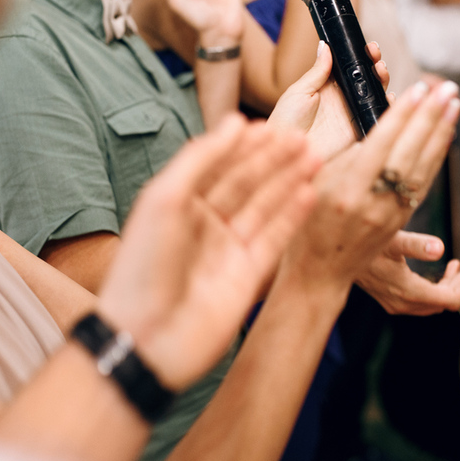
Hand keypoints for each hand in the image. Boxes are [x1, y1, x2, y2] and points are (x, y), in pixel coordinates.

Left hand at [97, 116, 320, 390]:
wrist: (146, 337)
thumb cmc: (144, 267)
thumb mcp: (165, 199)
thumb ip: (200, 158)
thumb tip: (234, 123)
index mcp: (179, 204)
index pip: (219, 164)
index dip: (246, 144)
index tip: (272, 125)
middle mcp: (205, 224)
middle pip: (246, 182)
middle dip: (274, 159)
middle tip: (303, 137)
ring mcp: (228, 250)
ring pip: (265, 207)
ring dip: (289, 181)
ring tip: (315, 157)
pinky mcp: (248, 276)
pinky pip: (275, 239)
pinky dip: (292, 216)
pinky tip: (309, 193)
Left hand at [268, 41, 389, 160]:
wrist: (287, 151)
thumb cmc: (286, 121)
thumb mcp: (299, 91)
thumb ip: (317, 71)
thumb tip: (326, 46)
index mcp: (328, 86)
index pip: (350, 67)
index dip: (361, 55)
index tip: (368, 47)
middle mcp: (343, 99)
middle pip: (366, 78)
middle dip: (375, 65)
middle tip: (376, 57)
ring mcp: (352, 114)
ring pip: (375, 95)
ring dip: (383, 81)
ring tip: (381, 71)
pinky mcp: (359, 130)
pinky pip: (378, 117)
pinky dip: (388, 107)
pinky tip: (389, 97)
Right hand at [280, 75, 459, 288]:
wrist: (319, 271)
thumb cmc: (308, 219)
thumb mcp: (315, 184)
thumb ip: (346, 157)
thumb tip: (379, 129)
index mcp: (347, 190)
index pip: (381, 143)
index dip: (402, 115)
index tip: (419, 89)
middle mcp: (373, 203)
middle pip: (409, 154)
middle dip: (430, 118)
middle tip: (447, 87)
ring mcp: (390, 215)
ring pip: (423, 168)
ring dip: (441, 133)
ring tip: (454, 102)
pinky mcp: (400, 220)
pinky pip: (424, 183)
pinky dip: (436, 155)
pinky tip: (445, 133)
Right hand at [356, 231, 459, 315]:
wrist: (334, 256)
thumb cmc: (363, 243)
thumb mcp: (391, 240)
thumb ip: (417, 244)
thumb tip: (441, 248)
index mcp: (408, 292)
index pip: (450, 299)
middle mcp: (403, 303)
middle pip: (445, 301)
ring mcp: (396, 304)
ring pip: (435, 301)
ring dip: (452, 284)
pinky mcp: (390, 298)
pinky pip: (424, 299)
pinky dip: (438, 286)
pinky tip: (445, 268)